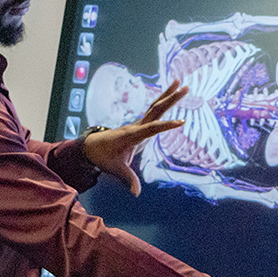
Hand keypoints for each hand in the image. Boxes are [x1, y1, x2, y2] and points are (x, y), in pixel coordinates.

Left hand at [83, 80, 187, 194]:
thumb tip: (136, 193)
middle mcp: (136, 125)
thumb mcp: (115, 169)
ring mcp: (138, 123)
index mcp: (132, 135)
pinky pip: (153, 110)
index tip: (182, 122)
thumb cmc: (104, 157)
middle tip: (185, 88)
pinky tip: (172, 94)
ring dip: (168, 94)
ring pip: (155, 106)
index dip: (166, 126)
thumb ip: (128, 179)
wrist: (92, 146)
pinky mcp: (140, 124)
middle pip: (156, 109)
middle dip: (171, 99)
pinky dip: (163, 101)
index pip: (152, 129)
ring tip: (181, 83)